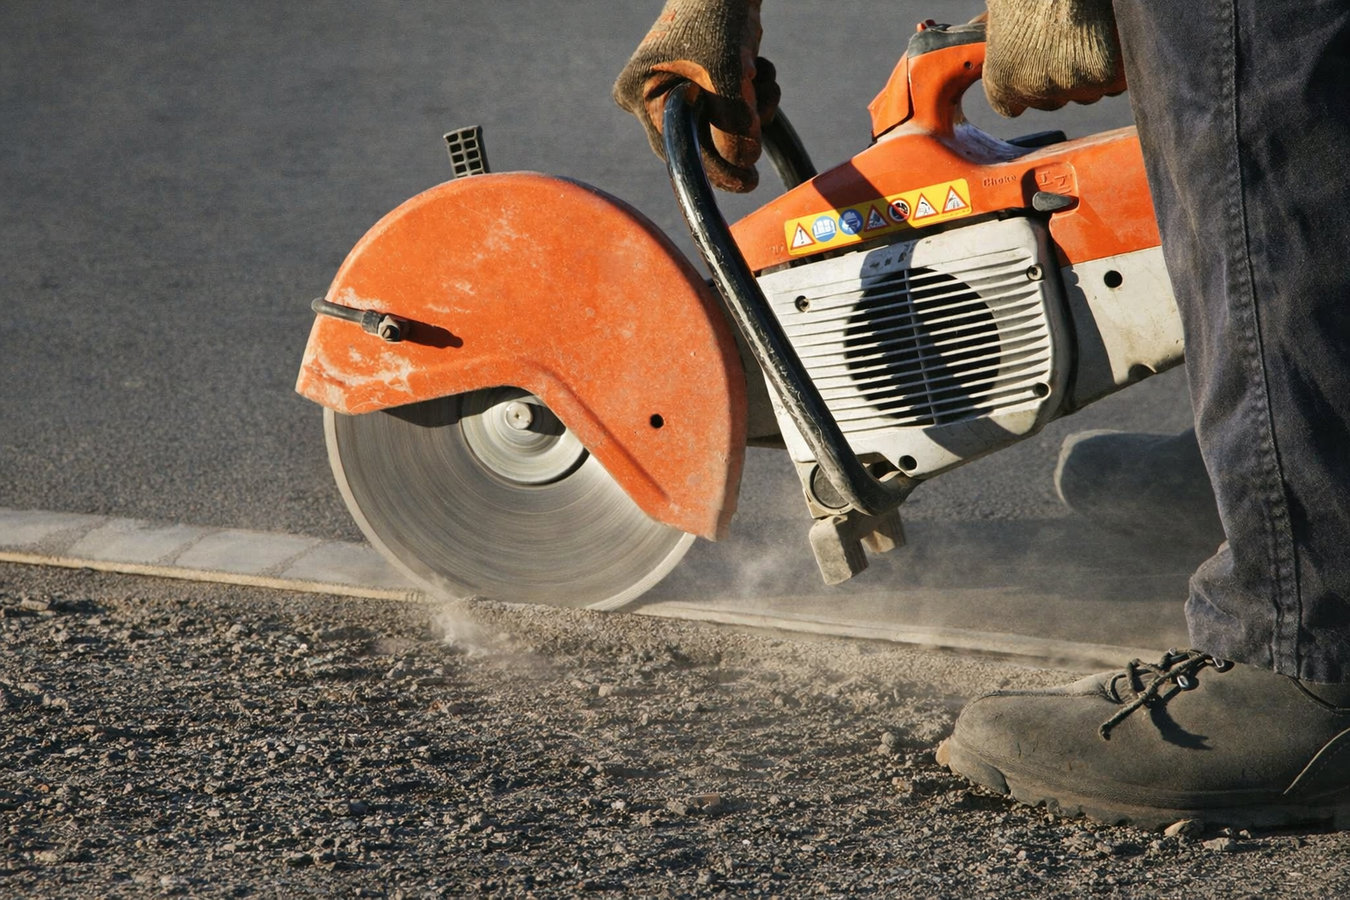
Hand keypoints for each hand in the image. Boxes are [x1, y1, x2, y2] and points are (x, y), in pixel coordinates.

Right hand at [613, 0, 779, 191]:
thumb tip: (742, 163)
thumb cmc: (716, 14)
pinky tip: (759, 71)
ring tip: (761, 77)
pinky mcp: (703, 88)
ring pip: (721, 129)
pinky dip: (752, 99)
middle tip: (762, 109)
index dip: (714, 168)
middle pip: (700, 141)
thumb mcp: (726, 69)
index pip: (677, 147)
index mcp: (639, 94)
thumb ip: (732, 121)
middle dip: (738, 126)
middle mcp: (650, 99)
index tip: (746, 181)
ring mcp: (677, 94)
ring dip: (752, 110)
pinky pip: (729, 113)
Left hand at [982, 0, 1126, 117]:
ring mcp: (1072, 84)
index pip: (1012, 106)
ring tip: (1088, 32)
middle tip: (1068, 41)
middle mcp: (1035, 89)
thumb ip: (994, 31)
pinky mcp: (1106, 74)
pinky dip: (1119, 63)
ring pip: (1089, 92)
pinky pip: (1117, 80)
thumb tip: (973, 28)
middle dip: (1060, 77)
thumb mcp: (1000, 9)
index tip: (1033, 70)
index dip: (1025, 86)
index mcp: (1001, 78)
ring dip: (1091, 71)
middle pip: (1054, 100)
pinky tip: (1110, 37)